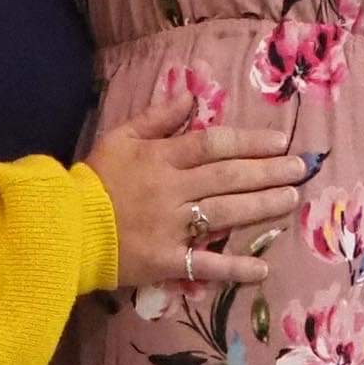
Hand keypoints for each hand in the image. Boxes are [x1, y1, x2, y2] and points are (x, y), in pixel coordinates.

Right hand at [87, 81, 306, 292]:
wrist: (62, 227)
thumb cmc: (93, 180)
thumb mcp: (120, 137)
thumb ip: (157, 117)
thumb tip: (191, 95)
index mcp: (161, 158)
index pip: (213, 144)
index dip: (249, 141)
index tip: (280, 141)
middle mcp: (172, 190)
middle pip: (228, 177)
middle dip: (269, 171)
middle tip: (301, 168)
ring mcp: (171, 227)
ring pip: (225, 213)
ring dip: (263, 206)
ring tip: (292, 199)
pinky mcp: (166, 261)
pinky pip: (206, 265)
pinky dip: (234, 269)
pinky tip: (263, 269)